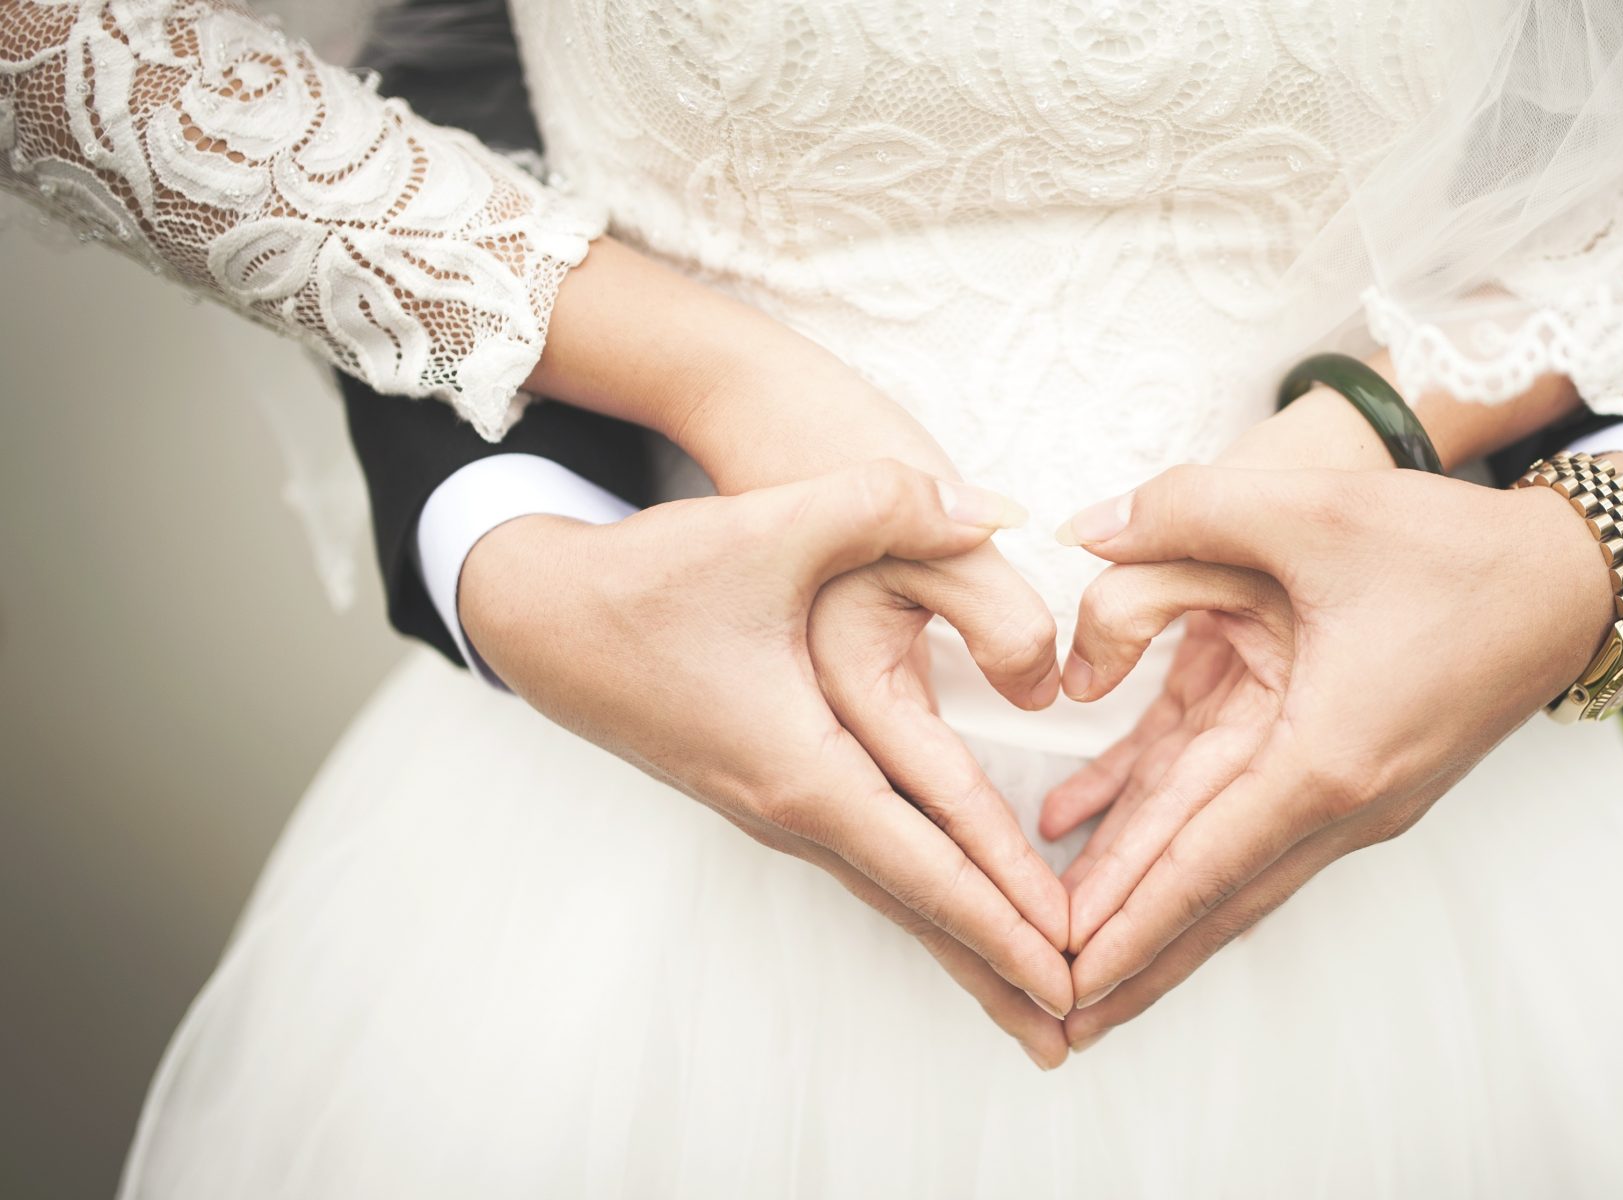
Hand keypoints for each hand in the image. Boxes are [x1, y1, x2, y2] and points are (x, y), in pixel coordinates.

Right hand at [460, 461, 1074, 1064]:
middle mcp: (790, 809)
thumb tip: (1002, 511)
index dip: (1006, 918)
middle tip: (1075, 1031)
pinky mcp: (768, 790)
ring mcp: (774, 809)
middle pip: (916, 908)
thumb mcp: (772, 526)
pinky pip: (868, 862)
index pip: (927, 864)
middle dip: (997, 968)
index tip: (1071, 974)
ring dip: (963, 943)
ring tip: (1028, 998)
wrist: (540, 615)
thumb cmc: (649, 579)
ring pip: (892, 891)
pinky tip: (955, 912)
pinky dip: (924, 898)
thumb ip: (891, 505)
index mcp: (802, 768)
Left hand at [1047, 464, 1621, 1050]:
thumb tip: (1083, 530)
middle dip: (1132, 959)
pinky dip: (1179, 838)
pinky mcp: (1350, 774)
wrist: (1569, 583)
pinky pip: (1247, 821)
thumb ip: (1186, 509)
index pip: (1202, 866)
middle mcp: (1341, 803)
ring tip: (1080, 964)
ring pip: (1228, 871)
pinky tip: (1103, 827)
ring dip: (1153, 915)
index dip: (1126, 924)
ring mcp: (1351, 799)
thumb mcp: (1313, 506)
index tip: (1065, 982)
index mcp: (1326, 759)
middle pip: (1213, 899)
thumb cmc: (1453, 550)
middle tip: (1052, 1014)